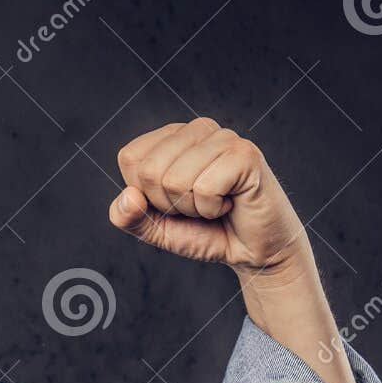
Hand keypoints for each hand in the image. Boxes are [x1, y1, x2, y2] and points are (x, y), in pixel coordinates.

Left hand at [108, 118, 310, 273]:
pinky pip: (204, 188)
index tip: (175, 202)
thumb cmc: (208, 233)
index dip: (146, 194)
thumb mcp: (158, 229)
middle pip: (150, 171)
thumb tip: (127, 196)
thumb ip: (130, 217)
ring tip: (216, 205)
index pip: (130, 158)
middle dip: (170, 204)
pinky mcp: (245, 154)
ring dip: (193, 209)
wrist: (254, 252)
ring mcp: (224, 138)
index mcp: (172, 137)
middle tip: (198, 206)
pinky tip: (231, 203)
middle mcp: (197, 129)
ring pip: (175, 180)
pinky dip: (212, 209)